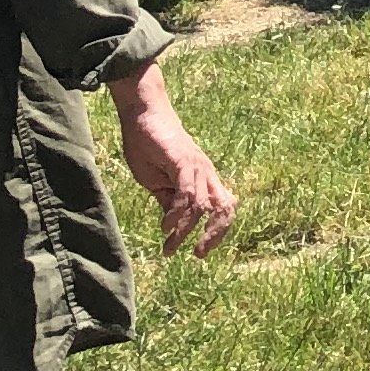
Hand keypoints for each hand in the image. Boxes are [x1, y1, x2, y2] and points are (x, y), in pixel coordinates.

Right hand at [102, 65, 222, 254]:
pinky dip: (178, 213)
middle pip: (226, 208)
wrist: (143, 116)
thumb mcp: (158, 182)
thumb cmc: (150, 147)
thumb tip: (175, 224)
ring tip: (170, 247)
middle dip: (215, 235)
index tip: (200, 252)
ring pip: (205, 205)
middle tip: (198, 254)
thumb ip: (169, 200)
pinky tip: (165, 226)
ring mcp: (198, 167)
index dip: (217, 231)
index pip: (223, 208)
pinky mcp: (184, 161)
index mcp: (204, 180)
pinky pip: (189, 192)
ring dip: (187, 231)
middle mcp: (207, 174)